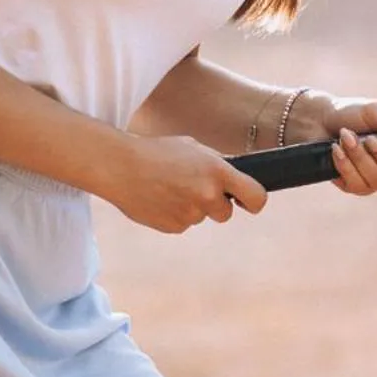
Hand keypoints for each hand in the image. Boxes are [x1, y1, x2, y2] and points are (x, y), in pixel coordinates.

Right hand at [102, 134, 265, 232]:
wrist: (119, 166)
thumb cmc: (157, 151)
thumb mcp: (193, 149)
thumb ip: (216, 165)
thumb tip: (234, 180)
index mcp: (217, 172)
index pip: (256, 197)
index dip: (255, 202)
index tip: (249, 203)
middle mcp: (207, 195)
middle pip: (226, 213)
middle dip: (215, 204)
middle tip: (194, 187)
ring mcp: (189, 214)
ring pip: (200, 217)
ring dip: (191, 207)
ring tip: (169, 187)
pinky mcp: (172, 227)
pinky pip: (182, 224)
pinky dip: (174, 214)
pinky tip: (158, 198)